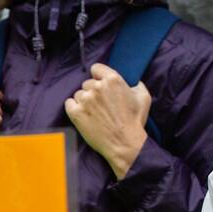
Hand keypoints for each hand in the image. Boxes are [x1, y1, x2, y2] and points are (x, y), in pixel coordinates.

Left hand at [64, 63, 150, 179]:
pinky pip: (69, 103)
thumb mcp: (144, 97)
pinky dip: (74, 108)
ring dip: (85, 100)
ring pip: (79, 93)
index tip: (101, 83)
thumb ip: (136, 84)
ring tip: (94, 112)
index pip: (96, 68)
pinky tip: (84, 115)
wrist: (125, 143)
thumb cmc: (135, 121)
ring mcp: (85, 100)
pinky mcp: (76, 113)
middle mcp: (97, 87)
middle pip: (87, 82)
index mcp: (113, 80)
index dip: (99, 75)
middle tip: (101, 103)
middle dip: (93, 91)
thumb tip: (131, 81)